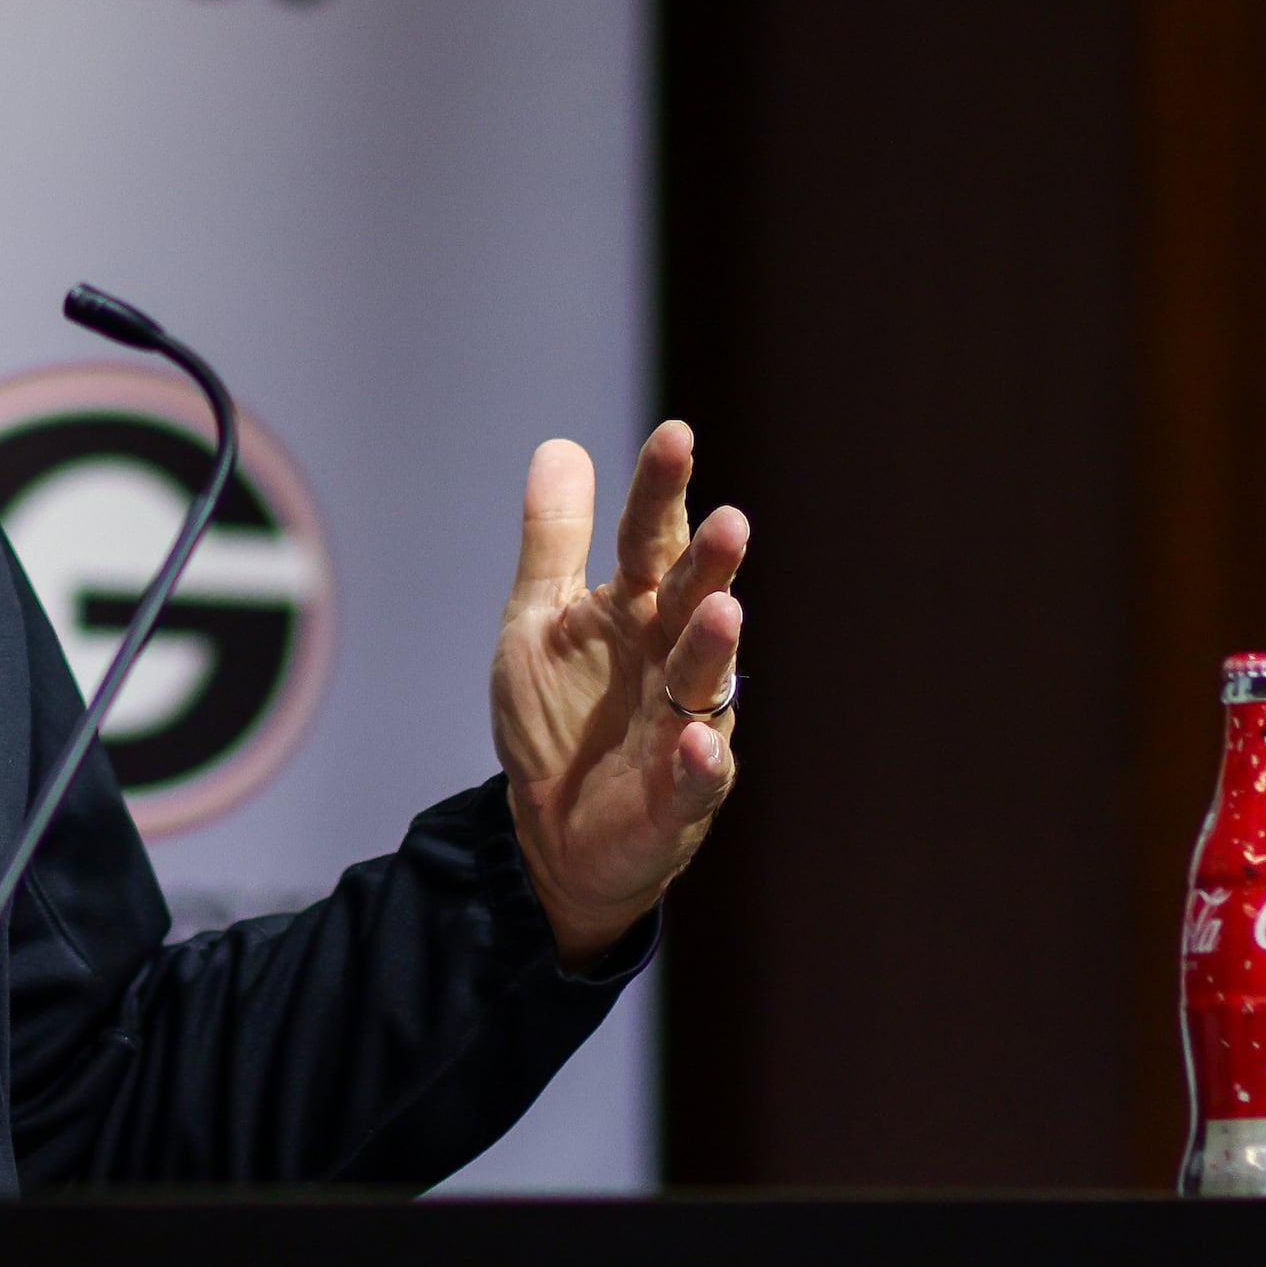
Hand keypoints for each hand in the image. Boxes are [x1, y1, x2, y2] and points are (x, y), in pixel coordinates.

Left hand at [490, 422, 747, 966]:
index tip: (674, 435)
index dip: (662, 489)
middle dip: (713, 564)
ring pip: (707, 679)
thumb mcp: (538, 621)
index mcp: (637, 606)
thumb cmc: (559, 717)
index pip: (652, 537)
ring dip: (715, 647)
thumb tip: (559, 445)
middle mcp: (671, 655)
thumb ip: (554, 542)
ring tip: (724, 608)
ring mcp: (683, 723)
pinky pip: (700, 777)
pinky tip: (700, 740)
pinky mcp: (681, 795)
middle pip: (694, 599)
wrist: (549, 831)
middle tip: (728, 521)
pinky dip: (703, 761)